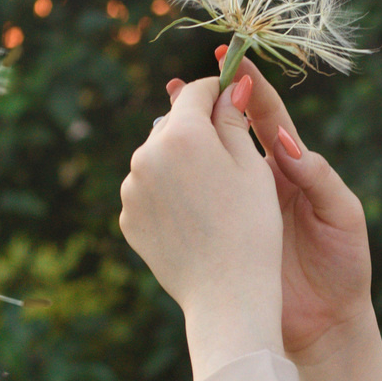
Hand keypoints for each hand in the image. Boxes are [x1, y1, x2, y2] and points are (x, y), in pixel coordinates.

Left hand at [118, 74, 285, 379]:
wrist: (227, 294)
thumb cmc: (251, 227)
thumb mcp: (252, 167)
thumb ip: (234, 120)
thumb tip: (230, 86)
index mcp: (180, 135)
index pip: (196, 92)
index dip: (218, 90)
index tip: (233, 97)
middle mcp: (146, 155)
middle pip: (173, 124)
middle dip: (198, 129)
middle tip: (229, 150)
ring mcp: (132, 189)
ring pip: (158, 157)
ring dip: (180, 161)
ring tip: (212, 190)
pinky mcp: (128, 217)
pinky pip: (149, 190)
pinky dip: (168, 192)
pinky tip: (194, 215)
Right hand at [170, 50, 375, 364]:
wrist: (327, 324)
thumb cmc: (343, 266)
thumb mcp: (341, 215)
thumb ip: (318, 178)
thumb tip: (286, 143)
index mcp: (293, 169)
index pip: (267, 118)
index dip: (248, 87)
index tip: (229, 59)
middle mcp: (261, 183)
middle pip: (228, 136)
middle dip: (203, 109)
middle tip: (177, 87)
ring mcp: (236, 210)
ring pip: (205, 169)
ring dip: (183, 146)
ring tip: (160, 122)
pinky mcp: (221, 238)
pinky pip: (194, 208)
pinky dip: (175, 190)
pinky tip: (156, 175)